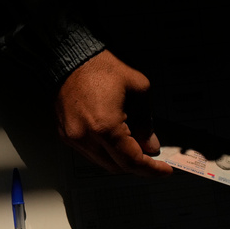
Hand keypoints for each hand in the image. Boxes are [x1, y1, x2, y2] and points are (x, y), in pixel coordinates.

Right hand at [55, 50, 171, 176]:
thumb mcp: (138, 89)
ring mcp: (73, 138)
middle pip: (116, 166)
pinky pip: (89, 154)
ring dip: (120, 159)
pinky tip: (114, 139)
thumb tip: (150, 145)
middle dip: (137, 165)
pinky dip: (105, 152)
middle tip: (151, 156)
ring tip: (133, 144)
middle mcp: (86, 137)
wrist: (70, 59)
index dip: (151, 168)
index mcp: (105, 127)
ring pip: (102, 163)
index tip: (163, 169)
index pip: (131, 160)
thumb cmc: (100, 68)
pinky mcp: (66, 135)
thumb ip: (147, 122)